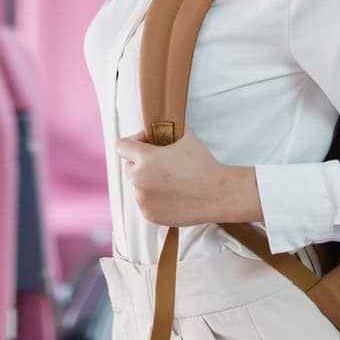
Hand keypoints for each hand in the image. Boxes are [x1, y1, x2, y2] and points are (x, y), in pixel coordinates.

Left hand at [114, 125, 239, 228]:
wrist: (218, 194)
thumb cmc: (203, 163)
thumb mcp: (185, 136)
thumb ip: (165, 129)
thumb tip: (158, 124)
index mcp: (145, 158)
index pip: (120, 146)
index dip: (133, 141)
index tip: (148, 144)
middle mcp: (139, 180)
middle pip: (128, 166)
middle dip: (140, 162)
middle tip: (161, 162)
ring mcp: (143, 200)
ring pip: (136, 185)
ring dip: (147, 181)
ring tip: (169, 180)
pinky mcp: (150, 215)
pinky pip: (144, 202)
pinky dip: (153, 198)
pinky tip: (171, 194)